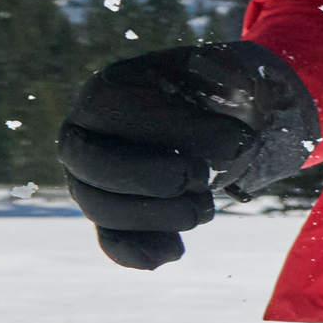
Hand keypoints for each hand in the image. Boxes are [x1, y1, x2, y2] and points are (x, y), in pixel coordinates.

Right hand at [58, 43, 316, 269]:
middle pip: (93, 166)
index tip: (236, 141)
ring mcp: (92, 177)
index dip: (179, 132)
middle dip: (153, 179)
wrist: (230, 117)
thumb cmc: (222, 91)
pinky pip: (110, 239)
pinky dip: (137, 252)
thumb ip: (223, 75)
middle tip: (204, 178)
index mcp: (108, 91)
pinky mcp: (113, 212)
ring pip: (99, 206)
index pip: (116, 113)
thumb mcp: (227, 70)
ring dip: (157, 216)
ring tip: (207, 209)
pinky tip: (174, 252)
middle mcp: (86, 134)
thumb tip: (225, 99)